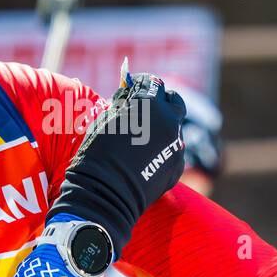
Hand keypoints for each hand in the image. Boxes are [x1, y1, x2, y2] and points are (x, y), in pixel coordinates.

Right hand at [47, 59, 186, 257]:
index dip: (141, 84)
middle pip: (173, 101)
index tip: (134, 88)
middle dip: (161, 101)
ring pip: (175, 126)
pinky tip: (146, 158)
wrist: (106, 193)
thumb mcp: (106, 120)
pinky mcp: (177, 165)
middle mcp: (169, 120)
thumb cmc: (98, 154)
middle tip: (146, 109)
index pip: (152, 83)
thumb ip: (123, 106)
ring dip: (163, 126)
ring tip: (144, 137)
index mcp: (149, 104)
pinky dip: (163, 148)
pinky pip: (174, 149)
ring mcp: (176, 143)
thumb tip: (130, 98)